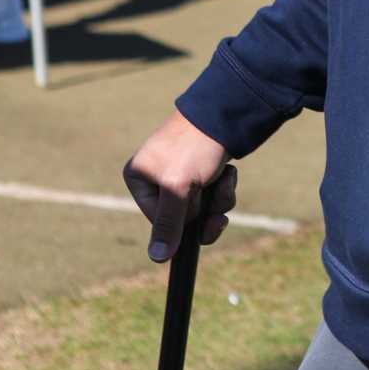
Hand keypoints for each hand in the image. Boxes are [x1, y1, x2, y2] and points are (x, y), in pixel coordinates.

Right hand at [124, 111, 234, 262]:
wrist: (226, 113)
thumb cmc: (195, 147)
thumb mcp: (178, 188)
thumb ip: (168, 223)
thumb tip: (157, 257)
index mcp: (138, 178)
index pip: (160, 222)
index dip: (183, 221)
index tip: (196, 210)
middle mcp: (155, 176)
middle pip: (183, 217)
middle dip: (206, 213)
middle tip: (218, 208)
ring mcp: (180, 173)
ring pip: (202, 207)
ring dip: (219, 201)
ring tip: (225, 180)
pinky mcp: (202, 169)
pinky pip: (213, 193)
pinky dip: (225, 188)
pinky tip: (229, 173)